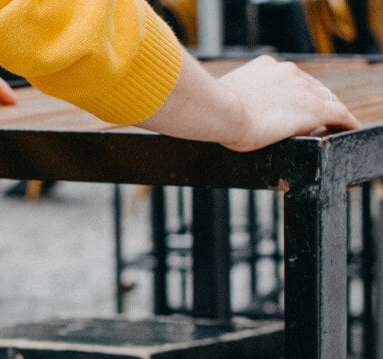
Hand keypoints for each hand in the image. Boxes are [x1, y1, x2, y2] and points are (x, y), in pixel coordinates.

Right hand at [139, 53, 360, 151]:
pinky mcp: (313, 109)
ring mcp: (302, 90)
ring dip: (332, 113)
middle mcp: (287, 73)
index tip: (289, 107)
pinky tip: (351, 131)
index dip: (290, 94)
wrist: (218, 113)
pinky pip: (340, 115)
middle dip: (315, 102)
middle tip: (316, 121)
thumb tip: (167, 106)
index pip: (286, 79)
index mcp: (264, 68)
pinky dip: (347, 123)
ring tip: (336, 127)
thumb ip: (201, 102)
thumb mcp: (204, 101)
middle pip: (311, 88)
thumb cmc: (204, 111)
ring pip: (327, 100)